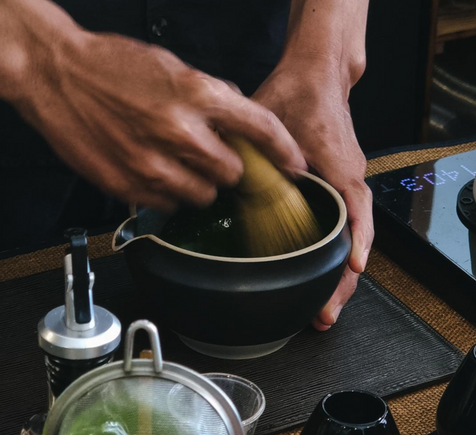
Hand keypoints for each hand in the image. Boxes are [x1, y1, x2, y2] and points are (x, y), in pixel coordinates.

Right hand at [3, 0, 305, 210]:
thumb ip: (212, 100)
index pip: (260, 128)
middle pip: (233, 174)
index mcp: (197, 93)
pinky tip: (154, 170)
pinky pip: (170, 204)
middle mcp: (180, 132)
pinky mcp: (131, 186)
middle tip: (209, 155)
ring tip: (175, 162)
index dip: (285, 150)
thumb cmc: (113, 66)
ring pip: (203, 196)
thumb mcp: (174, 68)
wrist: (57, 75)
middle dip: (227, 168)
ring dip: (198, 183)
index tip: (295, 165)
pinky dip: (169, 193)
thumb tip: (239, 126)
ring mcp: (154, 164)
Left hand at [253, 65, 373, 329]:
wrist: (318, 74)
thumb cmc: (299, 92)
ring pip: (351, 239)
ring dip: (339, 275)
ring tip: (324, 307)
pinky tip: (321, 275)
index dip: (354, 245)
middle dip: (341, 281)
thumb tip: (224, 183)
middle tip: (324, 314)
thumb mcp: (268, 120)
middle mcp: (351, 180)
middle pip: (355, 239)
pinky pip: (344, 227)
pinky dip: (335, 255)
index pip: (355, 214)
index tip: (350, 273)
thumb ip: (250, 153)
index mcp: (339, 167)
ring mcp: (348, 185)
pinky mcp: (339, 186)